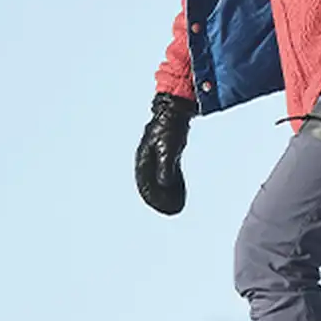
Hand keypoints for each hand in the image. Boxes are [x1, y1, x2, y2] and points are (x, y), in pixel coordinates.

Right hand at [134, 93, 193, 215]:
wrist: (175, 110)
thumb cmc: (169, 127)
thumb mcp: (168, 148)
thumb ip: (165, 167)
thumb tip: (164, 184)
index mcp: (143, 158)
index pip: (145, 184)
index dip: (153, 198)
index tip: (164, 209)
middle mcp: (146, 159)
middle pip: (150, 184)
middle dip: (159, 198)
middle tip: (170, 210)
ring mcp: (155, 156)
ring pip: (157, 179)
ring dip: (165, 192)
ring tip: (175, 203)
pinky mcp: (164, 153)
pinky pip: (165, 172)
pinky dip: (171, 182)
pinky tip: (178, 188)